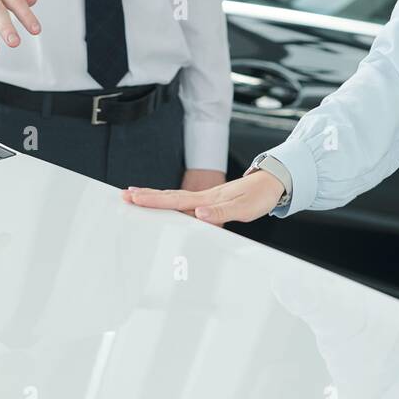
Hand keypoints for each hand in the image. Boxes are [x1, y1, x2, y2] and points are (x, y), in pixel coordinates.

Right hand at [121, 170, 284, 223]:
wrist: (274, 182)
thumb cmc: (259, 195)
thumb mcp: (244, 207)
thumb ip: (221, 211)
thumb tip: (198, 215)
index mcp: (207, 199)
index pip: (175, 200)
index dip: (153, 200)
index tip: (133, 198)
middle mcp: (204, 197)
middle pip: (169, 197)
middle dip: (146, 197)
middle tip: (124, 196)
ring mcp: (207, 198)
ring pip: (175, 198)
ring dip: (155, 198)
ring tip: (136, 197)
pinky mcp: (212, 201)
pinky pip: (185, 202)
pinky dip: (170, 202)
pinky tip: (165, 205)